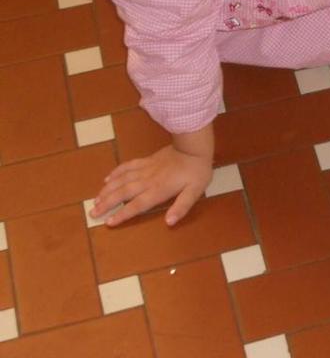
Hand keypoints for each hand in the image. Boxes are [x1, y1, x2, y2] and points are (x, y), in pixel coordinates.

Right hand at [91, 125, 213, 226]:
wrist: (194, 146)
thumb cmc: (197, 171)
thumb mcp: (195, 191)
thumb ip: (182, 207)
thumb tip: (169, 222)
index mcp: (158, 190)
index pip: (137, 205)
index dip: (123, 214)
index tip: (108, 223)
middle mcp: (147, 180)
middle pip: (123, 193)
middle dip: (106, 203)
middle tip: (92, 212)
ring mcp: (145, 169)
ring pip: (121, 180)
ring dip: (107, 190)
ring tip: (95, 199)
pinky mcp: (147, 160)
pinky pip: (127, 166)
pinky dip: (116, 172)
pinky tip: (107, 178)